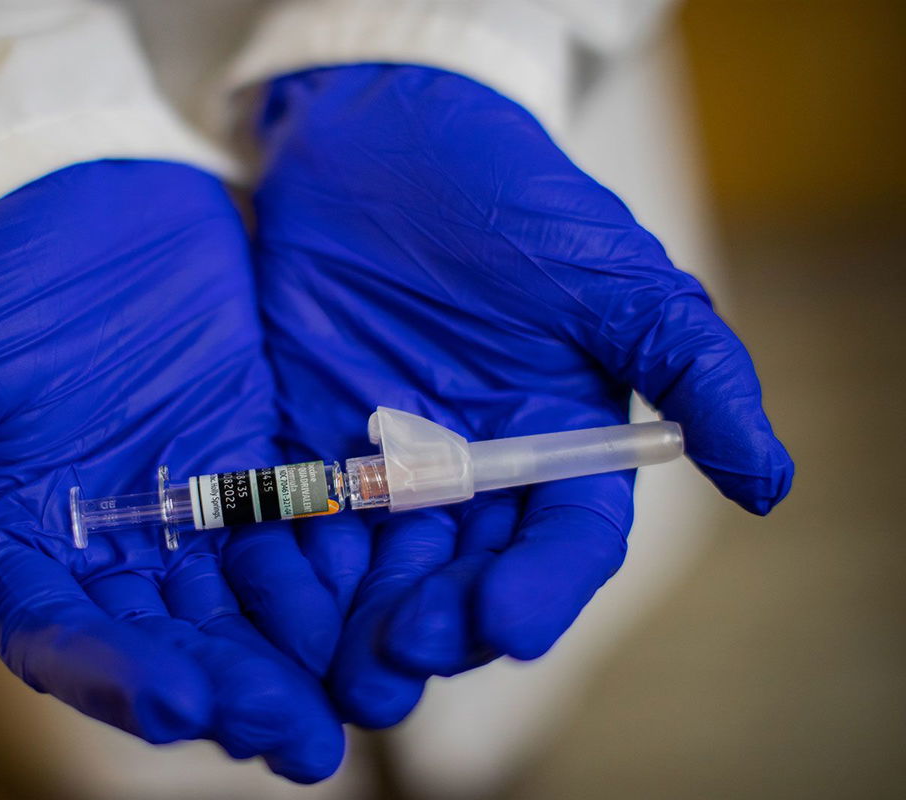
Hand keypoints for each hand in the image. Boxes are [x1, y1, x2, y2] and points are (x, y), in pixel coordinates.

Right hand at [0, 161, 342, 780]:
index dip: (124, 679)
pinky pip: (303, 530)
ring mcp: (198, 512)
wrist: (93, 202)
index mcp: (34, 553)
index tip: (183, 703)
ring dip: (297, 657)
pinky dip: (332, 571)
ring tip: (349, 704)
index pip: (73, 643)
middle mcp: (121, 552)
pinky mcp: (262, 465)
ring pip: (248, 606)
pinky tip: (373, 607)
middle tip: (296, 741)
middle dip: (235, 693)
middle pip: (177, 644)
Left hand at [253, 66, 793, 726]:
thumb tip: (772, 482)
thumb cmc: (511, 197)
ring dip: (361, 621)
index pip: (559, 542)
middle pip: (464, 573)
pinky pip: (299, 519)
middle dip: (439, 620)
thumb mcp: (610, 272)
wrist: (381, 142)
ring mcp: (385, 461)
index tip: (506, 628)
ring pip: (380, 568)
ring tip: (340, 666)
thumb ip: (690, 367)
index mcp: (556, 444)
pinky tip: (273, 599)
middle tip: (404, 652)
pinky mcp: (306, 442)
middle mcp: (473, 470)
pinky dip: (288, 565)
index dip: (539, 589)